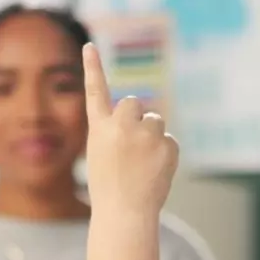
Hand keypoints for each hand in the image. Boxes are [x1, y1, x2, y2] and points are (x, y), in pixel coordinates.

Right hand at [83, 43, 177, 216]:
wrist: (125, 213)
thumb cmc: (110, 187)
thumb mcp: (103, 155)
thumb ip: (119, 132)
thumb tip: (148, 120)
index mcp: (100, 129)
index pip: (96, 91)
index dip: (92, 68)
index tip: (89, 46)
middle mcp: (121, 125)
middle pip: (135, 104)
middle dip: (138, 120)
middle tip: (132, 148)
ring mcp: (146, 135)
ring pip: (156, 122)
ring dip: (153, 137)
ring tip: (143, 164)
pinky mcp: (167, 145)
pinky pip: (170, 142)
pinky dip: (165, 155)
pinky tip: (155, 173)